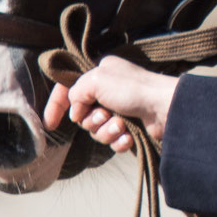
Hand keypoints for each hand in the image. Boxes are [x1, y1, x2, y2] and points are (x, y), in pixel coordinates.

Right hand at [41, 56, 178, 154]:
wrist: (165, 109)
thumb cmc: (133, 89)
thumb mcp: (96, 80)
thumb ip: (76, 93)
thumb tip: (75, 112)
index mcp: (101, 74)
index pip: (69, 89)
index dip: (57, 106)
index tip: (50, 124)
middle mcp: (109, 92)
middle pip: (83, 115)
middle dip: (92, 120)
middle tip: (105, 115)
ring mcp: (120, 111)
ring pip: (97, 131)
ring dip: (107, 131)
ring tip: (121, 126)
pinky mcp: (131, 129)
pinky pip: (113, 142)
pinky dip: (119, 140)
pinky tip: (129, 137)